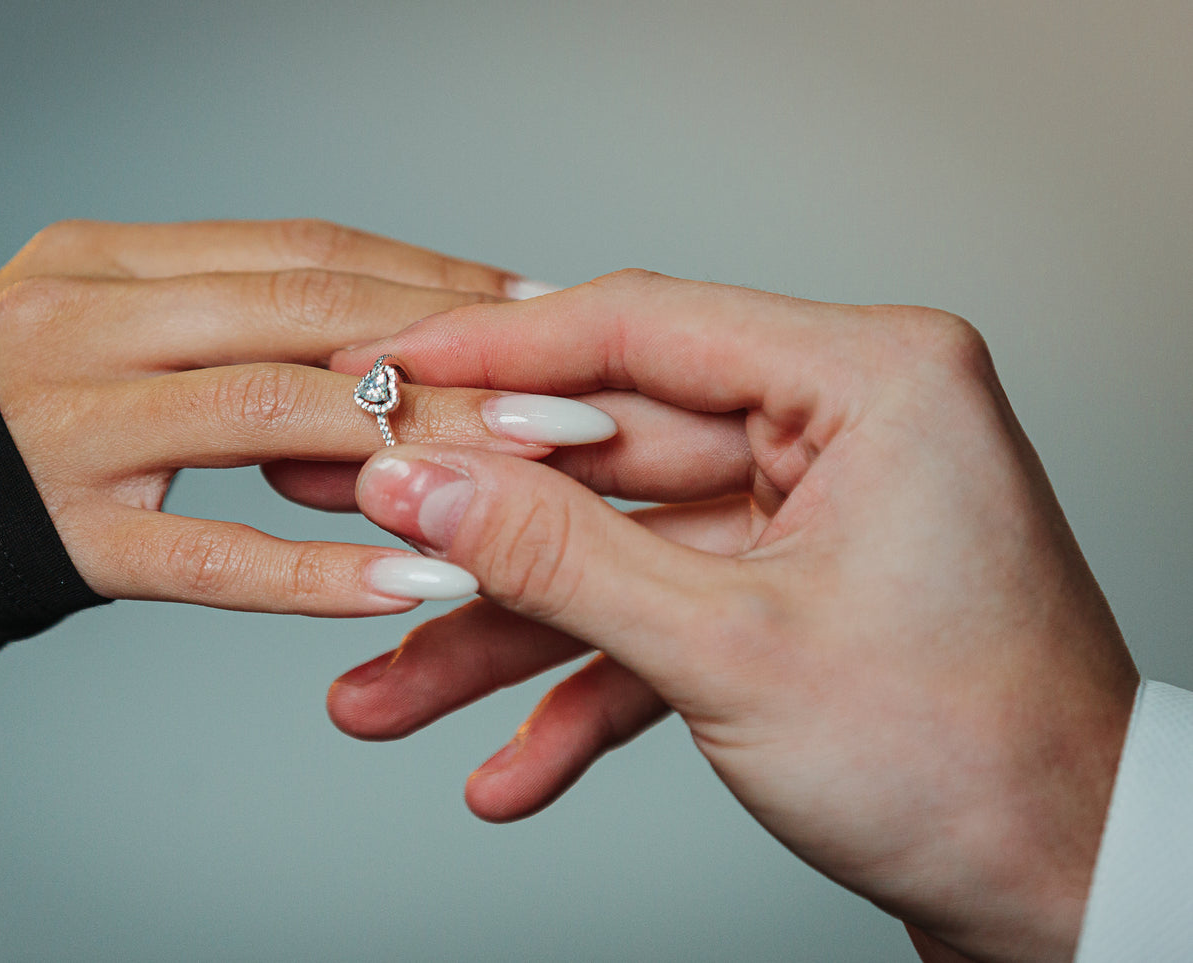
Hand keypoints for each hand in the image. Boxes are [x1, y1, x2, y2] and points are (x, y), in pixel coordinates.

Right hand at [0, 219, 612, 614]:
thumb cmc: (40, 419)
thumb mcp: (123, 332)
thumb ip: (238, 322)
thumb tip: (405, 328)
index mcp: (106, 256)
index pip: (301, 251)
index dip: (430, 279)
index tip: (540, 308)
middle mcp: (80, 318)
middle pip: (301, 318)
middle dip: (454, 356)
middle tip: (572, 402)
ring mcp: (66, 426)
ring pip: (267, 418)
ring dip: (414, 447)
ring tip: (529, 482)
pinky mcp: (67, 537)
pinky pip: (215, 555)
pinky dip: (324, 572)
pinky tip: (421, 582)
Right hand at [317, 271, 1137, 960]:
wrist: (1066, 893)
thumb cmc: (970, 764)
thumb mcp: (732, 651)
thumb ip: (558, 557)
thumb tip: (419, 485)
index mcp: (870, 379)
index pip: (639, 328)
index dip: (489, 352)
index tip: (379, 370)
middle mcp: (842, 426)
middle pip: (609, 449)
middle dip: (476, 524)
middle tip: (349, 519)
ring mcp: (812, 515)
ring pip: (621, 548)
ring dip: (507, 634)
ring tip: (385, 694)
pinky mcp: (791, 594)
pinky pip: (662, 620)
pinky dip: (587, 690)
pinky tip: (508, 768)